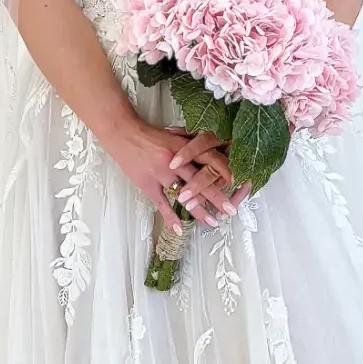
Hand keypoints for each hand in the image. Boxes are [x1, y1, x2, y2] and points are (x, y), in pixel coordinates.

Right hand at [102, 114, 244, 230]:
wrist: (124, 134)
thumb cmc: (150, 135)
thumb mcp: (175, 135)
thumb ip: (192, 145)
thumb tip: (213, 150)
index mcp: (185, 146)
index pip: (210, 159)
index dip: (225, 171)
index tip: (239, 183)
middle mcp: (175, 160)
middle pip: (201, 180)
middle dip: (217, 197)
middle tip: (230, 210)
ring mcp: (161, 173)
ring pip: (183, 195)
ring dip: (198, 211)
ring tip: (211, 222)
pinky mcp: (147, 184)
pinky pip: (161, 204)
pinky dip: (170, 217)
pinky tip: (179, 229)